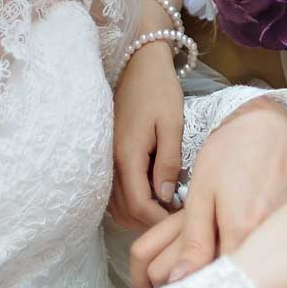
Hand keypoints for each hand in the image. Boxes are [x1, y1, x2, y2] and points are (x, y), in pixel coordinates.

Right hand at [109, 40, 184, 230]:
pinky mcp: (108, 155)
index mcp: (127, 156)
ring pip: (116, 204)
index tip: (180, 222)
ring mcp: (106, 159)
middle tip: (175, 220)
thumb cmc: (159, 91)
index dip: (158, 220)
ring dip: (139, 214)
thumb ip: (168, 161)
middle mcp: (111, 162)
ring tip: (166, 210)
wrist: (139, 65)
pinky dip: (130, 202)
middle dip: (149, 222)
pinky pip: (114, 191)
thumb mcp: (172, 124)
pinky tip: (152, 195)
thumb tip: (166, 196)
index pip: (139, 205)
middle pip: (124, 211)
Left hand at [126, 98, 286, 287]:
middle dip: (208, 280)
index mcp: (242, 234)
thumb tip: (177, 283)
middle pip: (233, 282)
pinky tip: (242, 236)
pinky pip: (268, 257)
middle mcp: (271, 243)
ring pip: (251, 272)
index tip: (173, 282)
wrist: (275, 124)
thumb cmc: (233, 151)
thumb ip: (194, 242)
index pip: (213, 283)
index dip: (191, 285)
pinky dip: (252, 256)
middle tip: (190, 263)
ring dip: (231, 269)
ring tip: (219, 243)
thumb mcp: (203, 193)